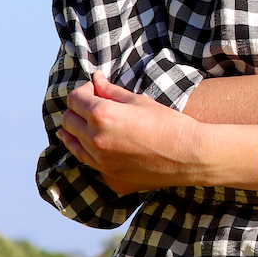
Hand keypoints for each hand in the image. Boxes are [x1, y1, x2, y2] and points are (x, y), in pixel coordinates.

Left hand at [57, 73, 212, 193]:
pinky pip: (87, 161)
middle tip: (93, 104)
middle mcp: (96, 140)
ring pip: (72, 143)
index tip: (95, 89)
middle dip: (77, 109)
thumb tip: (96, 79)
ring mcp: (101, 162)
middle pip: (68, 121)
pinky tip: (100, 143)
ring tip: (92, 123)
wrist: (189, 156)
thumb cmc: (168, 124)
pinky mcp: (109, 176)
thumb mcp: (139, 101)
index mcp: (102, 116)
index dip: (83, 91)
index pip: (74, 99)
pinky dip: (87, 149)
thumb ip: (111, 91)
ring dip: (77, 130)